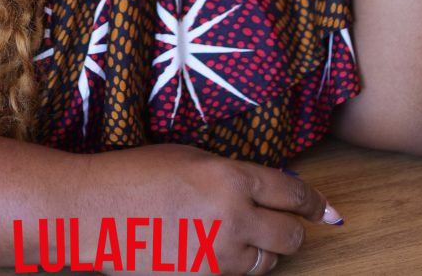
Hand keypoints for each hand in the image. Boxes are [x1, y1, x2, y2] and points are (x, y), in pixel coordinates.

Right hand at [55, 143, 341, 275]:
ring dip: (267, 250)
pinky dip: (241, 265)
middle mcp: (233, 217)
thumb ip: (232, 173)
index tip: (326, 210)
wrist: (95, 209)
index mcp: (231, 177)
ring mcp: (218, 255)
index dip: (314, 202)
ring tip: (246, 235)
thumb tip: (264, 187)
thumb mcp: (191, 157)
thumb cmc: (136, 172)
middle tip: (289, 223)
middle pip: (291, 235)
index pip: (292, 192)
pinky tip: (222, 248)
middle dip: (295, 229)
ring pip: (269, 262)